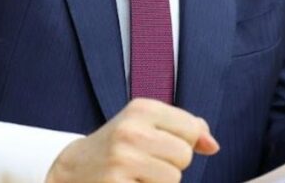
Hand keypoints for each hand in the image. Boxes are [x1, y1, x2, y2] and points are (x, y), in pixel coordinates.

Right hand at [46, 98, 218, 182]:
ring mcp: (121, 161)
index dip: (182, 142)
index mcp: (141, 109)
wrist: (71, 170)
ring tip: (136, 177)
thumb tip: (213, 146)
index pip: (191, 129)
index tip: (159, 145)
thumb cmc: (118, 147)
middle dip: (171, 165)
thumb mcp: (147, 125)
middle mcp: (130, 131)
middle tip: (144, 164)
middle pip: (184, 156)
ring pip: (173, 180)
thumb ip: (185, 128)